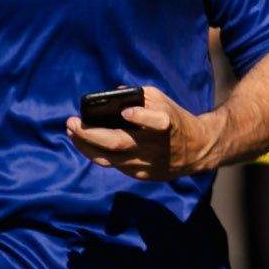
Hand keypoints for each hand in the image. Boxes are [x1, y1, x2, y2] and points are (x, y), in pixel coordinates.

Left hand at [65, 86, 217, 180]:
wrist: (197, 150)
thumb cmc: (176, 120)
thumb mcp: (165, 102)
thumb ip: (141, 96)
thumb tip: (113, 93)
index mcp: (166, 124)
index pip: (157, 123)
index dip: (141, 117)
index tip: (125, 113)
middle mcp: (154, 146)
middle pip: (118, 143)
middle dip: (90, 134)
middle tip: (71, 123)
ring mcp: (145, 163)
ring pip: (108, 159)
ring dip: (86, 146)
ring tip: (72, 133)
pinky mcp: (140, 175)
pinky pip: (114, 165)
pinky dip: (97, 154)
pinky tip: (86, 144)